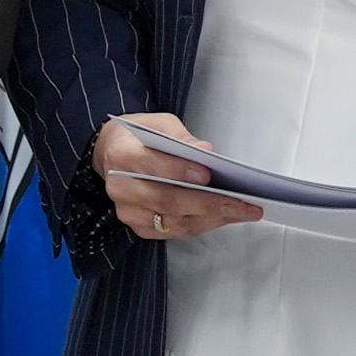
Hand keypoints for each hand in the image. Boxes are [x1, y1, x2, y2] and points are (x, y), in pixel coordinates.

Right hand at [95, 113, 259, 241]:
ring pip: (174, 221)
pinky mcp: (138, 225)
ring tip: (241, 211)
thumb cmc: (140, 138)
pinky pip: (174, 231)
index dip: (179, 171)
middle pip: (167, 200)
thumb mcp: (159, 124)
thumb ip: (180, 136)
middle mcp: (121, 188)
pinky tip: (222, 217)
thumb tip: (203, 150)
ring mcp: (128, 211)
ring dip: (212, 218)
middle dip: (209, 203)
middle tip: (242, 203)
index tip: (207, 174)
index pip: (151, 165)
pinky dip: (201, 225)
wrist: (112, 155)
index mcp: (122, 155)